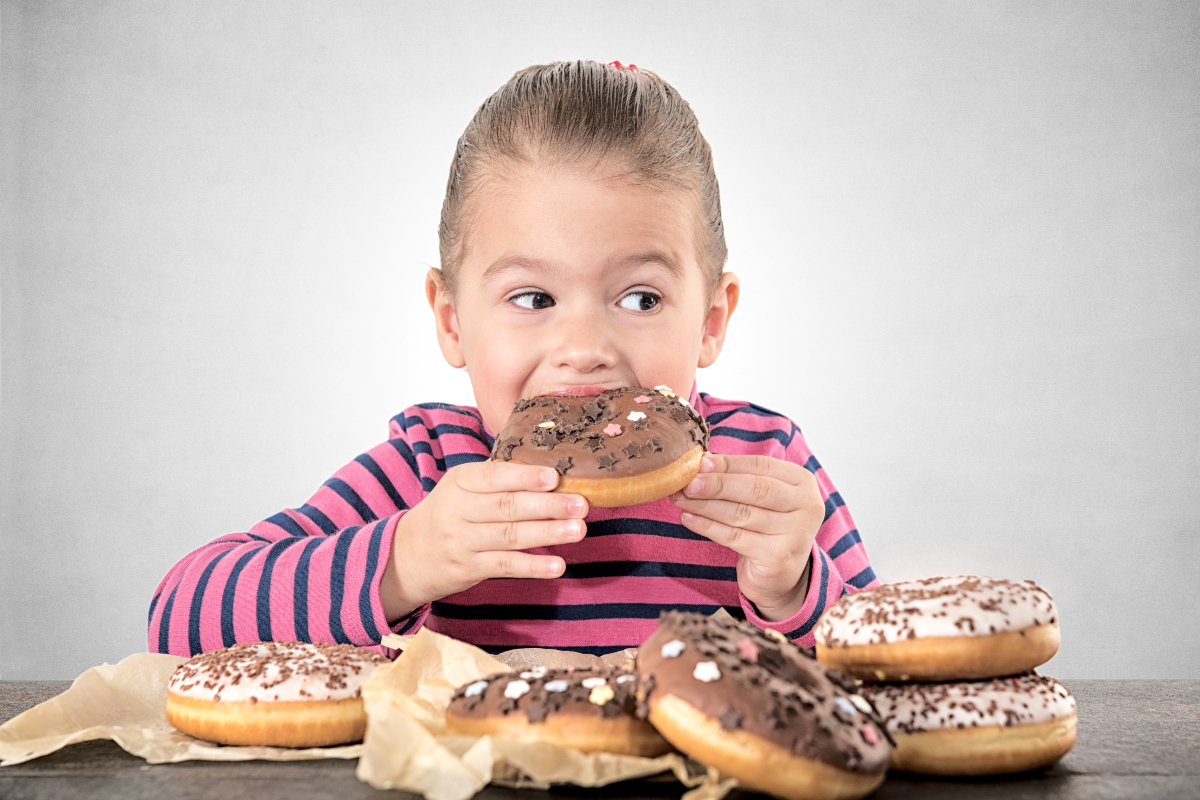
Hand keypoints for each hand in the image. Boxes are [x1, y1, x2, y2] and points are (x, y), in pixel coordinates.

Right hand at [379, 460, 587, 619]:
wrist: (408, 554)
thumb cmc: (449, 512)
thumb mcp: (462, 487)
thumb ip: (499, 480)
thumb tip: (553, 474)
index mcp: (459, 481)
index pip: (495, 476)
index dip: (525, 477)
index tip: (555, 477)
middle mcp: (458, 510)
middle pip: (507, 507)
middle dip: (548, 505)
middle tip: (580, 504)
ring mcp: (462, 541)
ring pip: (510, 536)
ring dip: (547, 533)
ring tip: (578, 530)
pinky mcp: (468, 569)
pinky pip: (505, 566)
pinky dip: (533, 566)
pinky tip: (558, 565)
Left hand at [671, 454, 823, 621]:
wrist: (780, 577)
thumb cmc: (766, 528)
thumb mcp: (758, 498)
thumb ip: (736, 478)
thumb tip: (701, 462)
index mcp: (802, 482)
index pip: (760, 466)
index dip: (727, 464)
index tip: (698, 463)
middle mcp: (806, 506)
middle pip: (754, 489)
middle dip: (716, 484)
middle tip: (687, 482)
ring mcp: (795, 533)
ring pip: (742, 514)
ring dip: (706, 505)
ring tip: (680, 499)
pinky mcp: (778, 557)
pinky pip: (735, 537)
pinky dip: (708, 526)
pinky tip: (688, 518)